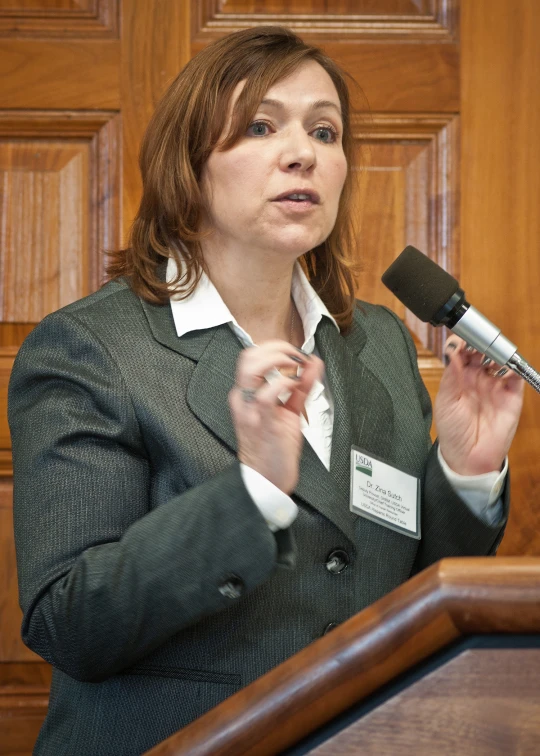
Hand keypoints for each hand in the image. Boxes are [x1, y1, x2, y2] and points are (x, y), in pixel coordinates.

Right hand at [229, 341, 323, 493]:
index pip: (251, 356)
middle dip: (277, 348)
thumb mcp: (288, 410)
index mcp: (246, 394)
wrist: (266, 479)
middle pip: (248, 356)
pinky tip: (295, 385)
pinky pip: (268, 394)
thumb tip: (313, 364)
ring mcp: (250, 409)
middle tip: (295, 356)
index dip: (275, 347)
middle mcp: (244, 399)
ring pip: (252, 367)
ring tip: (295, 366)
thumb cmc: (273, 448)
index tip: (295, 353)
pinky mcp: (263, 422)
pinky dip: (285, 383)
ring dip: (278, 359)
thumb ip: (302, 386)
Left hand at [434, 337, 524, 475]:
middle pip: (482, 352)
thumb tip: (451, 350)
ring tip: (489, 356)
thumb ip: (451, 376)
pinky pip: (516, 376)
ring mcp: (496, 386)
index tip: (461, 339)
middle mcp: (478, 378)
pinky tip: (503, 369)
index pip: (463, 353)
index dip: (463, 343)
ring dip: (496, 354)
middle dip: (480, 345)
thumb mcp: (446, 401)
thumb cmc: (454, 431)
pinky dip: (512, 368)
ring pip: (499, 360)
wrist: (469, 458)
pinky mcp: (512, 396)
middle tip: (477, 344)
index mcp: (459, 378)